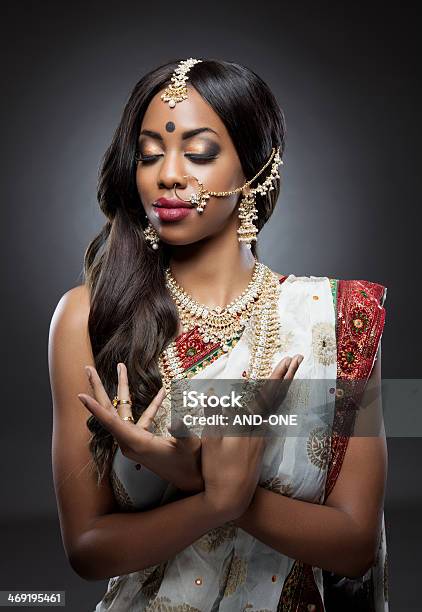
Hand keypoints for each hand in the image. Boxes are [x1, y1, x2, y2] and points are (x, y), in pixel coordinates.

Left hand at [77, 363, 203, 492]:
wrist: (192, 484)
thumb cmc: (191, 465)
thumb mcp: (190, 446)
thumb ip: (184, 429)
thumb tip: (179, 415)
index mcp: (137, 443)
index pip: (111, 423)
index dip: (95, 409)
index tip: (80, 395)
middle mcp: (130, 442)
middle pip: (109, 411)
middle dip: (98, 389)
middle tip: (87, 368)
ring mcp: (135, 441)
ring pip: (123, 411)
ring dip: (123, 389)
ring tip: (121, 368)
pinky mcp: (143, 440)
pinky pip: (142, 417)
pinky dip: (152, 404)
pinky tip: (163, 392)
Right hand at [200, 354, 303, 520]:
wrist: (230, 499)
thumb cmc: (216, 471)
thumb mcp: (209, 442)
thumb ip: (212, 416)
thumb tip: (211, 392)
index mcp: (248, 424)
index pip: (267, 394)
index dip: (278, 375)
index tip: (290, 360)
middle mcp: (260, 428)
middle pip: (278, 396)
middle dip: (288, 375)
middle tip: (298, 358)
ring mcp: (261, 436)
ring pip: (276, 406)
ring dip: (282, 386)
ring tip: (289, 371)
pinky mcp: (259, 444)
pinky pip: (270, 415)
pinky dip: (275, 401)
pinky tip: (274, 398)